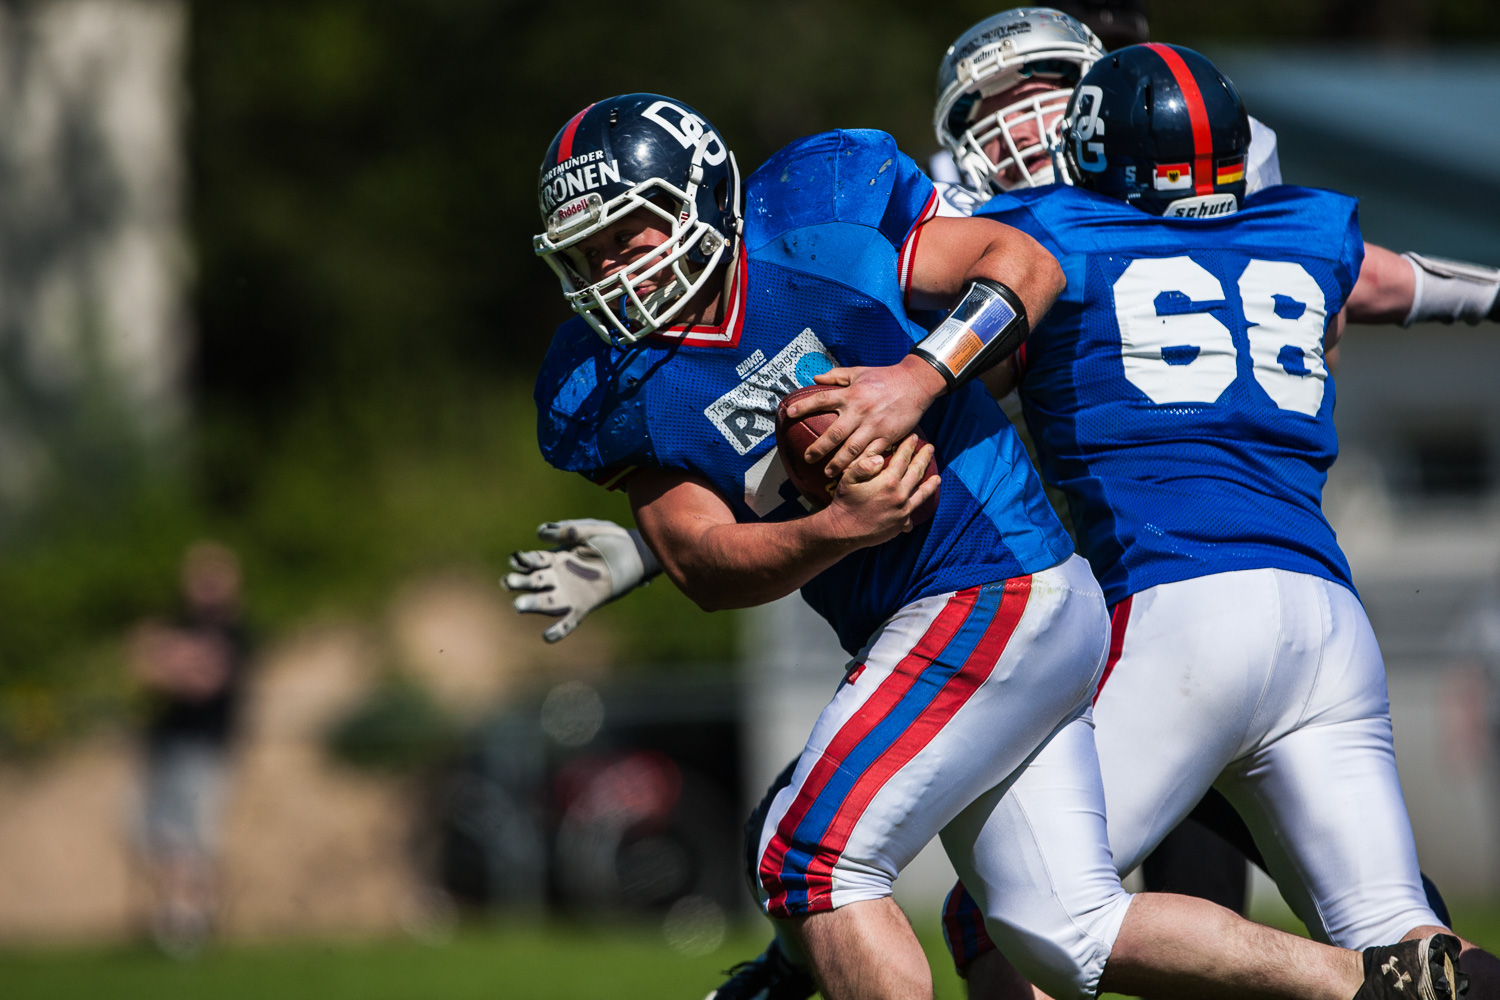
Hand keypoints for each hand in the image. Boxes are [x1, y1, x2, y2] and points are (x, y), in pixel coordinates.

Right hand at [503, 519, 658, 642]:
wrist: (635, 554)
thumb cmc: (610, 539)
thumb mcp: (588, 529)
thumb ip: (567, 529)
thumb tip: (539, 532)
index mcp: (557, 558)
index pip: (534, 561)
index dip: (523, 561)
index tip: (515, 559)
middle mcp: (560, 577)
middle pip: (534, 582)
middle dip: (520, 582)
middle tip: (508, 582)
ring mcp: (571, 593)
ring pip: (546, 601)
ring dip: (532, 605)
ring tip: (518, 605)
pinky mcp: (585, 606)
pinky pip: (569, 621)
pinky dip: (558, 630)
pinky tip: (547, 636)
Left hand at [783, 355, 945, 479]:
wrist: (916, 383)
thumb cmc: (885, 376)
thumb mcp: (859, 372)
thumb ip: (836, 376)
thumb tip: (815, 378)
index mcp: (851, 394)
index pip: (821, 400)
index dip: (803, 406)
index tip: (789, 414)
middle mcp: (860, 411)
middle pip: (834, 434)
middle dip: (818, 448)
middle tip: (808, 458)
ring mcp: (874, 425)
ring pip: (852, 449)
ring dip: (838, 463)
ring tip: (828, 472)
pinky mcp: (888, 436)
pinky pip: (873, 454)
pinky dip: (863, 465)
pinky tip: (854, 474)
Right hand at [818, 434, 939, 547]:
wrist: (844, 531)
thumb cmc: (844, 502)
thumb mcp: (848, 479)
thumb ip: (863, 465)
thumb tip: (879, 457)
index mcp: (888, 481)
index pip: (903, 459)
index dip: (908, 446)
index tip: (914, 437)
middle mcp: (900, 495)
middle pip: (916, 472)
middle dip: (924, 458)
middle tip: (930, 448)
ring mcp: (903, 511)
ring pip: (922, 494)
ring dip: (931, 484)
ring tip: (937, 478)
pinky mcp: (901, 524)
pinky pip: (913, 514)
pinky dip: (916, 508)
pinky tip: (918, 505)